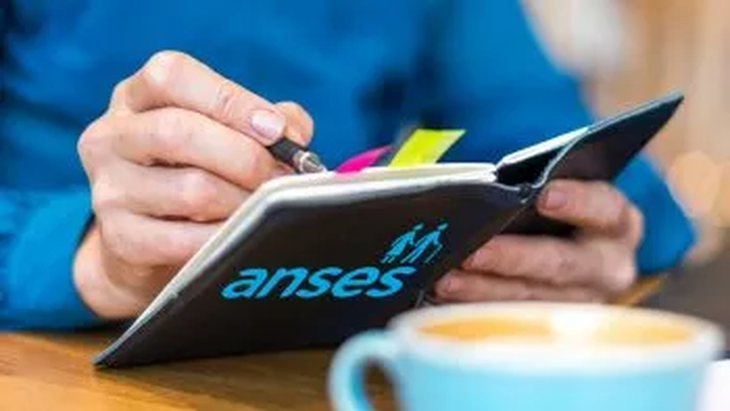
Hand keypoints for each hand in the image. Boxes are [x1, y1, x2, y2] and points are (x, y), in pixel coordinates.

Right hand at [74, 51, 313, 319]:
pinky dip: (226, 237)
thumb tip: (295, 136)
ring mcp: (109, 189)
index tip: (275, 129)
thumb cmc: (195, 174)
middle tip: (283, 178)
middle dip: (246, 157)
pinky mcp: (119, 239)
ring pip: (191, 190)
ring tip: (267, 208)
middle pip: (180, 132)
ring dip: (243, 201)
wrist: (144, 246)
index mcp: (136, 97)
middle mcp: (111, 136)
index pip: (172, 76)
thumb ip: (267, 122)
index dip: (231, 100)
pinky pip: (186, 240)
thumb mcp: (224, 134)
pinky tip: (242, 236)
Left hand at [436, 180, 643, 302]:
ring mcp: (581, 302)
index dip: (577, 201)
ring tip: (446, 279)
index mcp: (616, 224)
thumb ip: (536, 191)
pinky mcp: (552, 323)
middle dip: (511, 257)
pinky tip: (447, 295)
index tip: (544, 195)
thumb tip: (489, 190)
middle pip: (560, 263)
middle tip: (472, 252)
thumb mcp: (561, 196)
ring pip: (529, 296)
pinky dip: (475, 305)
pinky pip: (510, 316)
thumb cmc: (558, 214)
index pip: (605, 208)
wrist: (573, 256)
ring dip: (482, 289)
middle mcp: (607, 267)